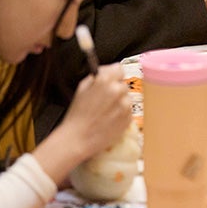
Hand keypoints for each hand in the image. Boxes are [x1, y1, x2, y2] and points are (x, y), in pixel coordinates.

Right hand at [35, 65, 133, 183]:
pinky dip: (121, 113)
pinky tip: (109, 119)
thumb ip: (96, 76)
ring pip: (127, 98)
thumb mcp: (81, 88)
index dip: (112, 75)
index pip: (118, 68)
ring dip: (119, 102)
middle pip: (123, 84)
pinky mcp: (129, 118)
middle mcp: (118, 91)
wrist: (78, 139)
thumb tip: (107, 71)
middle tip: (104, 100)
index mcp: (105, 81)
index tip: (109, 80)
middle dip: (115, 89)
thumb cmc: (77, 115)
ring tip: (105, 111)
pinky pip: (128, 111)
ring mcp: (125, 105)